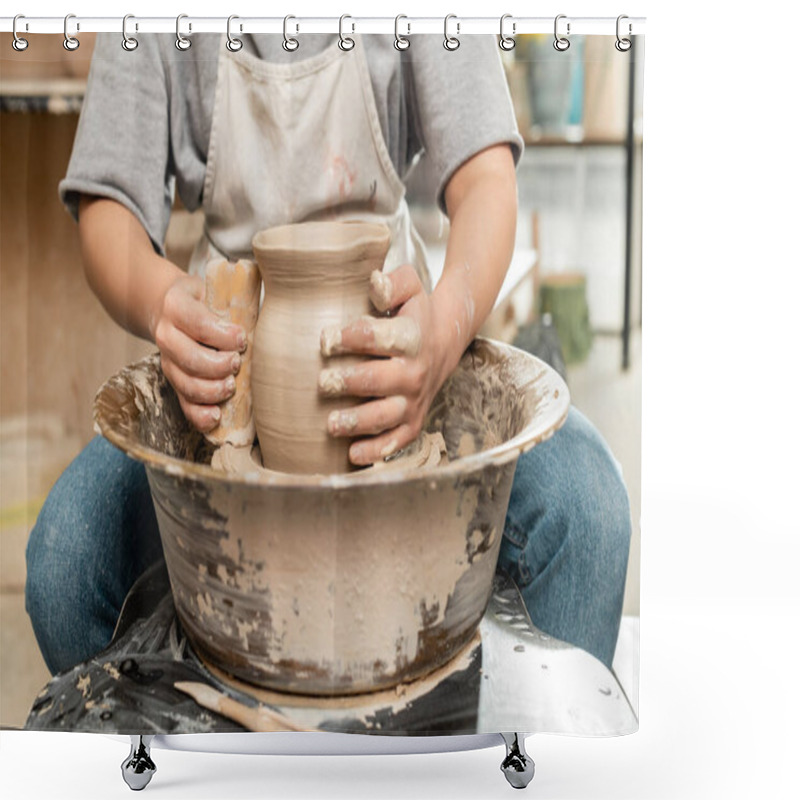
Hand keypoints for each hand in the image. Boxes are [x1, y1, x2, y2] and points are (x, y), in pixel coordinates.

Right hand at [153, 275, 246, 431]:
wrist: (168, 309)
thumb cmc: (204, 300)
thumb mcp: (214, 290)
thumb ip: (235, 301)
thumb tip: (275, 315)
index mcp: (175, 305)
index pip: (197, 323)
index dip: (222, 335)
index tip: (242, 339)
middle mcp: (166, 334)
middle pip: (190, 358)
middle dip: (219, 365)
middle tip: (238, 363)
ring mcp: (167, 361)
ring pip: (186, 383)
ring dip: (212, 390)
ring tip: (231, 386)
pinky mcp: (173, 381)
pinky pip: (183, 403)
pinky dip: (199, 414)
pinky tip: (216, 416)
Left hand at [318, 265, 450, 465]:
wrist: (443, 342)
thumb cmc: (415, 314)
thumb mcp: (410, 286)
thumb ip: (392, 282)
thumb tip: (373, 282)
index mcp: (412, 337)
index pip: (382, 337)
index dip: (353, 338)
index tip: (327, 339)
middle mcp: (414, 372)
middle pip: (382, 380)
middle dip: (352, 382)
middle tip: (325, 382)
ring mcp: (413, 400)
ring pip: (388, 416)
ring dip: (359, 422)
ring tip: (331, 423)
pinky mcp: (412, 421)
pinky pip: (397, 440)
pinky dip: (377, 451)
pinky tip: (352, 455)